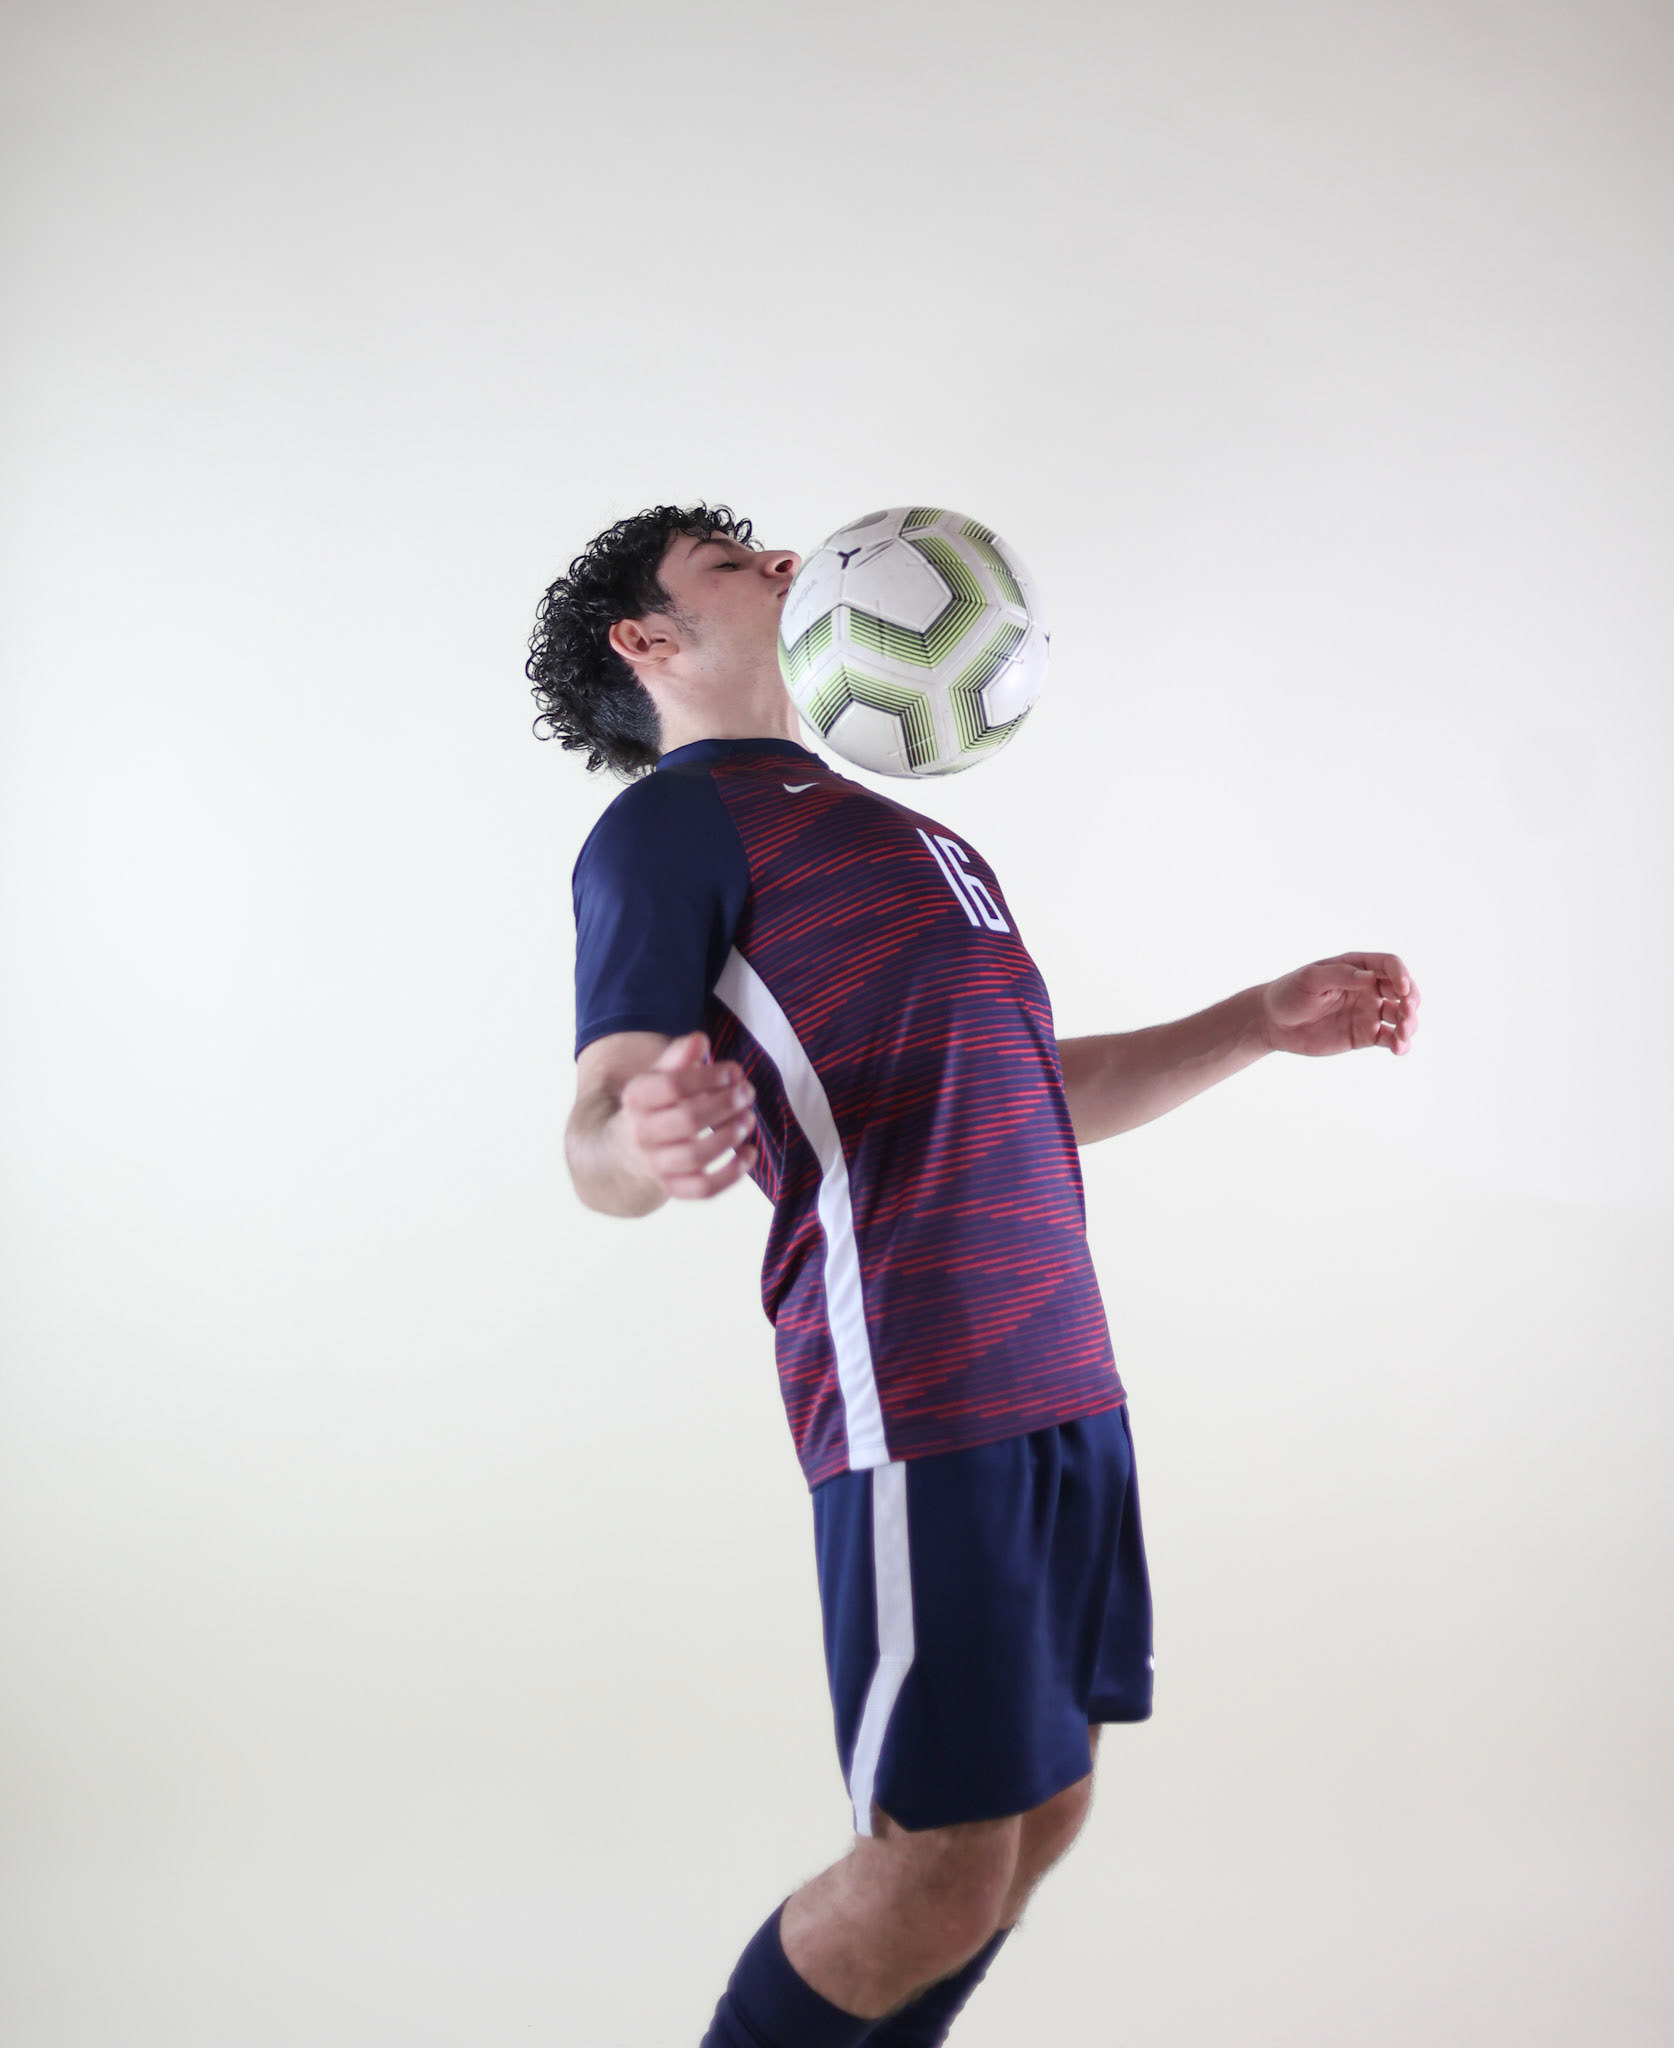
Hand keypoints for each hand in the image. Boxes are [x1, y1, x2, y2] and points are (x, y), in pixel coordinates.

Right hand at [617, 1032, 757, 1198]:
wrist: (627, 1148)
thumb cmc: (657, 1104)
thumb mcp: (660, 1075)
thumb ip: (679, 1056)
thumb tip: (700, 1041)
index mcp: (636, 1099)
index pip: (671, 1086)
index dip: (707, 1077)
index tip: (732, 1071)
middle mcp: (641, 1133)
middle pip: (687, 1120)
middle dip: (724, 1104)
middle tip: (747, 1092)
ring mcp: (656, 1164)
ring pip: (696, 1156)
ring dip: (729, 1137)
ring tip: (748, 1119)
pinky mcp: (673, 1188)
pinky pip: (703, 1189)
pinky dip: (731, 1175)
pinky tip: (750, 1153)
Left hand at [1261, 953, 1419, 1056]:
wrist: (1273, 1023)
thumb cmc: (1288, 993)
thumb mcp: (1310, 979)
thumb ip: (1339, 976)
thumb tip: (1369, 977)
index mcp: (1356, 967)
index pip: (1389, 965)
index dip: (1401, 975)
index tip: (1402, 990)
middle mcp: (1368, 988)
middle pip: (1402, 990)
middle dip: (1411, 1001)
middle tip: (1407, 1014)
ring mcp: (1368, 1012)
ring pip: (1400, 1016)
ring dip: (1409, 1024)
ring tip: (1402, 1035)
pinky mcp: (1364, 1035)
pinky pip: (1389, 1038)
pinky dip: (1399, 1044)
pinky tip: (1399, 1049)